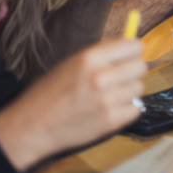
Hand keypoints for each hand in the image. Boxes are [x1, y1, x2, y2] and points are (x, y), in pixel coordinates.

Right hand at [0, 38, 146, 171]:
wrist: (32, 126)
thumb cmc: (50, 92)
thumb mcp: (72, 63)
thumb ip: (102, 54)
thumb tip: (131, 46)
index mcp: (89, 57)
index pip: (134, 45)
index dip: (132, 51)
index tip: (128, 56)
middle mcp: (101, 76)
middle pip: (141, 66)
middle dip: (132, 71)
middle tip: (120, 77)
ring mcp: (107, 100)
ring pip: (139, 88)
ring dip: (128, 91)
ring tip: (109, 95)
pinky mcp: (111, 121)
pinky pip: (135, 109)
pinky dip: (126, 109)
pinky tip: (110, 109)